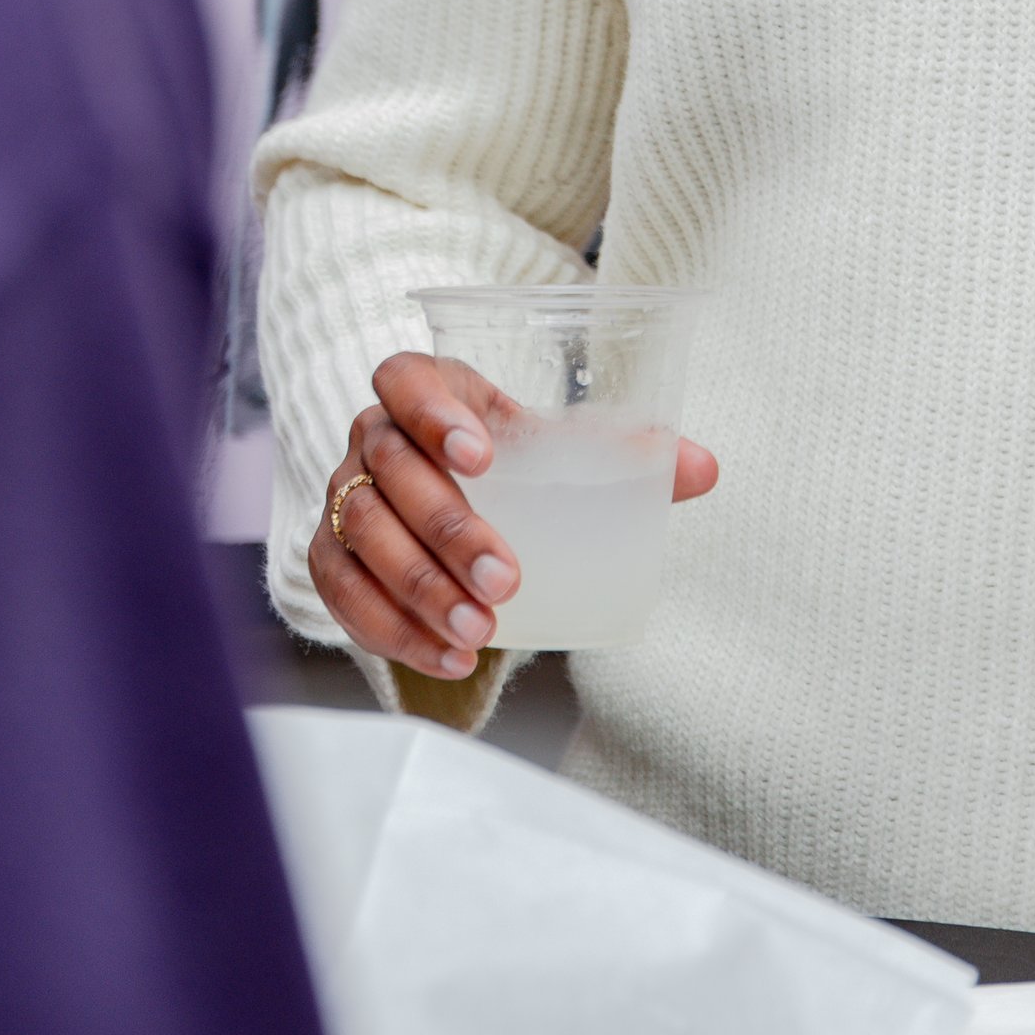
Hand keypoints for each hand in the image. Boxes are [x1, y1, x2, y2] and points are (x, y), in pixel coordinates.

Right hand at [309, 351, 719, 678]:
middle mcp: (372, 436)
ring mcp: (343, 496)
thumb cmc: (509, 461)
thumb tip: (704, 468)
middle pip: (389, 470)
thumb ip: (625, 455)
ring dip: (419, 589)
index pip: (405, 377)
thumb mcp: (556, 449)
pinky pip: (342, 594)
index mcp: (427, 389)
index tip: (482, 457)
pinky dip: (392, 630)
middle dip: (445, 528)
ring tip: (480, 631)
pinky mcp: (329, 556)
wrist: (448, 500)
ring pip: (361, 535)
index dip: (433, 412)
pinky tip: (448, 657)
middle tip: (504, 577)